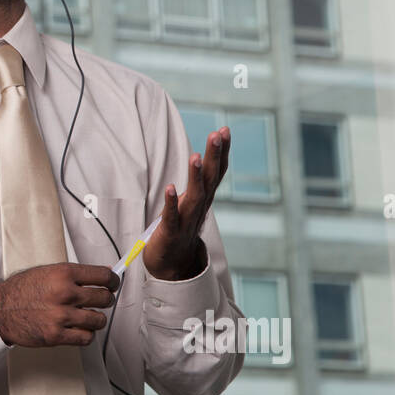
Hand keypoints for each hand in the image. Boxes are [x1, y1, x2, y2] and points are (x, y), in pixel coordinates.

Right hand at [0, 262, 118, 347]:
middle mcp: (64, 294)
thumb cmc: (21, 290)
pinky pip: (86, 338)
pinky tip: (79, 329)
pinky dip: (86, 334)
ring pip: (98, 320)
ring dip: (96, 319)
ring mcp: (61, 316)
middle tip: (101, 300)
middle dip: (106, 299)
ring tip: (88, 316)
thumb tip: (104, 273)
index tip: (113, 284)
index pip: (103, 277)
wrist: (0, 310)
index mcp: (63, 274)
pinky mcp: (56, 335)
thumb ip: (75, 274)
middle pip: (104, 298)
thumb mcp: (48, 272)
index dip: (113, 281)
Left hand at [142, 125, 230, 279]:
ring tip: (195, 156)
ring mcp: (186, 220)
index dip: (221, 152)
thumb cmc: (180, 226)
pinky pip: (171, 216)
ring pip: (194, 196)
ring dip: (195, 176)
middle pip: (209, 179)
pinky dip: (172, 203)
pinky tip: (171, 188)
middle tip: (217, 134)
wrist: (172, 264)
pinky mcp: (170, 232)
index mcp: (204, 197)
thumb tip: (206, 155)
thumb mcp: (192, 200)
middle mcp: (199, 207)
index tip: (224, 130)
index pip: (216, 172)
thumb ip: (199, 181)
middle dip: (214, 156)